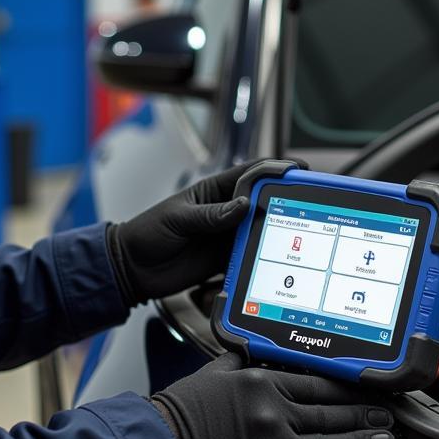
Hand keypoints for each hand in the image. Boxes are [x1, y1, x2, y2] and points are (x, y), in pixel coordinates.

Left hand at [106, 161, 284, 306]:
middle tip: (307, 202)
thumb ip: (210, 215)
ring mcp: (226, 237)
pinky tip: (274, 262)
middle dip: (283, 201)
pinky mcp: (224, 260)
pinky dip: (261, 260)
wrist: (132, 269)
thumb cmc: (146, 233)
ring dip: (275, 232)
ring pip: (259, 231)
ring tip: (296, 235)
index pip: (249, 175)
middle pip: (261, 203)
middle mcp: (224, 212)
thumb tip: (242, 206)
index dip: (275, 170)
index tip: (296, 169)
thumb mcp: (178, 219)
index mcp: (213, 192)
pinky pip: (249, 258)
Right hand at [150, 352, 394, 438]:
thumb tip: (249, 352)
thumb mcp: (212, 373)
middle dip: (363, 415)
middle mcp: (274, 411)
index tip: (367, 391)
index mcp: (262, 382)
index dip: (346, 389)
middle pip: (330, 412)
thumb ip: (237, 363)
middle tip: (388, 416)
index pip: (315, 383)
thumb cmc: (181, 410)